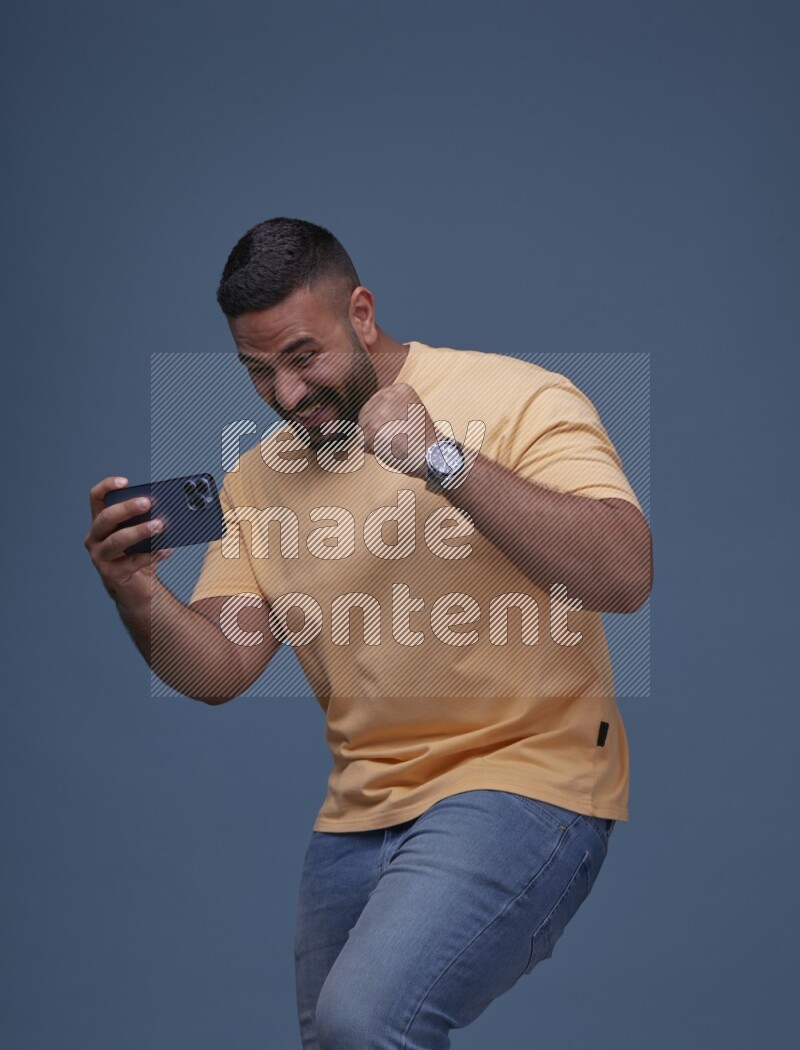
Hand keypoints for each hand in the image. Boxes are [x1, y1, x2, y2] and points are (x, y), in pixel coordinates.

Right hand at [84, 476, 172, 601]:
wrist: (135, 587)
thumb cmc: (137, 554)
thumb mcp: (140, 534)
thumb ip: (146, 520)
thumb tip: (166, 508)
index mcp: (101, 522)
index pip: (96, 498)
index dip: (107, 486)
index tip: (126, 482)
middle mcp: (95, 537)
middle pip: (106, 518)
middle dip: (127, 509)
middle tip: (148, 503)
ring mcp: (100, 556)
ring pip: (117, 540)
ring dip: (139, 531)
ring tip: (159, 526)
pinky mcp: (110, 573)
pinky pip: (132, 561)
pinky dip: (152, 554)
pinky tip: (167, 550)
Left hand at [357, 383, 437, 478]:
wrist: (432, 454)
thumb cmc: (422, 439)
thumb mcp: (411, 411)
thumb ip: (392, 407)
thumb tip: (366, 415)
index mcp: (399, 388)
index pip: (376, 405)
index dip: (385, 423)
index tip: (402, 429)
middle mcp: (387, 394)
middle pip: (366, 416)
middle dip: (378, 431)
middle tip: (399, 438)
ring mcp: (379, 410)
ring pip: (363, 429)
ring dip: (375, 441)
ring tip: (395, 442)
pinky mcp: (373, 427)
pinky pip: (362, 442)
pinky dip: (372, 450)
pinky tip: (390, 449)